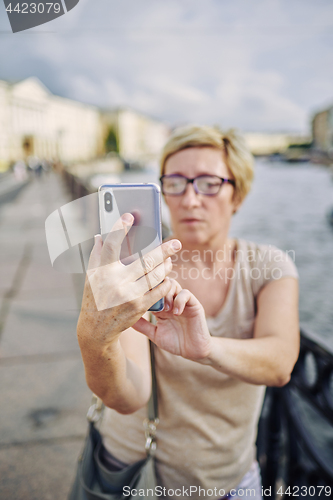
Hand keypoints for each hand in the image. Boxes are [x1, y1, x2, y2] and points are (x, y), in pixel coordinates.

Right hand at [78, 214, 181, 347]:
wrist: (96, 330)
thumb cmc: (94, 298)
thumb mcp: (91, 277)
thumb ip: (97, 255)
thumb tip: (101, 235)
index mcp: (102, 271)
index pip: (111, 245)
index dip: (119, 228)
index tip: (129, 216)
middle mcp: (116, 282)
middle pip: (145, 260)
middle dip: (164, 250)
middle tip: (176, 243)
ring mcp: (129, 294)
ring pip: (155, 275)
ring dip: (166, 266)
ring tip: (170, 260)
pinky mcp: (139, 306)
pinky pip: (158, 290)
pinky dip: (165, 282)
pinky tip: (167, 277)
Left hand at [133, 279, 211, 360]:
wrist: (193, 352)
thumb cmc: (174, 342)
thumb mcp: (154, 334)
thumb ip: (142, 326)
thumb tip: (125, 318)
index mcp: (160, 306)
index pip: (151, 290)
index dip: (144, 291)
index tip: (137, 297)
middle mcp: (170, 300)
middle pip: (161, 283)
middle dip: (155, 290)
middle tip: (152, 303)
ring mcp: (182, 301)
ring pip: (173, 284)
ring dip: (166, 294)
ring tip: (165, 310)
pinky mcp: (194, 304)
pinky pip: (185, 294)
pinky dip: (179, 300)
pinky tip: (176, 313)